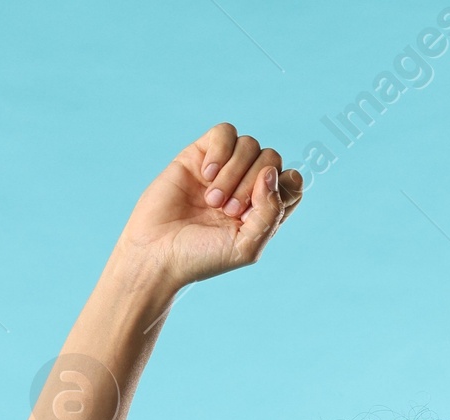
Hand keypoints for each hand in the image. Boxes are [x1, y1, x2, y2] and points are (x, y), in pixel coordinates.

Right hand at [117, 124, 302, 291]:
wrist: (157, 252)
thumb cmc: (201, 257)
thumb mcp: (246, 247)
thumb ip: (270, 212)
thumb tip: (272, 172)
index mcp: (263, 210)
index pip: (292, 182)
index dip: (284, 187)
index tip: (260, 208)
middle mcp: (247, 187)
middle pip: (272, 159)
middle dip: (253, 184)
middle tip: (229, 210)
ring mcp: (225, 169)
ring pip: (250, 145)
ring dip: (234, 173)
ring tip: (212, 201)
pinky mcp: (201, 155)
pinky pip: (225, 132)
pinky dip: (220, 151)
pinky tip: (206, 174)